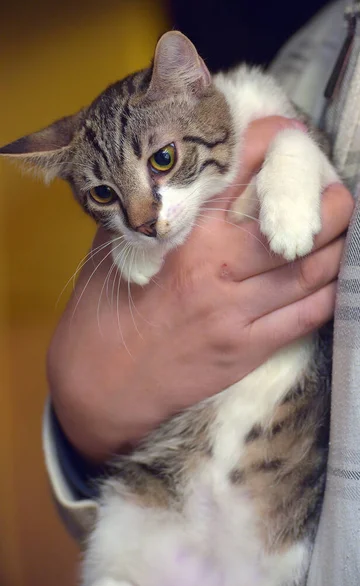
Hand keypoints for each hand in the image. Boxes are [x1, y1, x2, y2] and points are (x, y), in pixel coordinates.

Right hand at [47, 117, 353, 461]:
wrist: (101, 389)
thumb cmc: (100, 317)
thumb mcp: (111, 252)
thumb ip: (146, 212)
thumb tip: (167, 178)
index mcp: (182, 237)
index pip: (239, 175)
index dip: (271, 145)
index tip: (287, 134)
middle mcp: (216, 271)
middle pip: (291, 224)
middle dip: (325, 198)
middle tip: (332, 187)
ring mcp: (236, 314)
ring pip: (310, 270)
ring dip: (338, 242)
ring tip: (342, 226)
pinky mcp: (248, 350)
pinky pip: (306, 316)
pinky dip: (331, 291)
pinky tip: (337, 276)